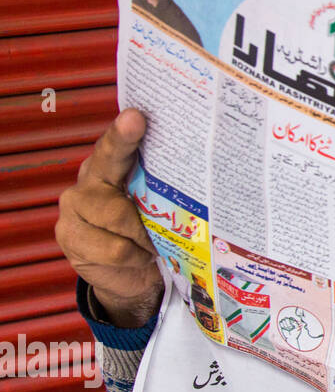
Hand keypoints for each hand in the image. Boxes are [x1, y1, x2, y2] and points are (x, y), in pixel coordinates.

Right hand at [54, 109, 163, 327]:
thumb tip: (206, 178)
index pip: (117, 144)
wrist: (130, 274)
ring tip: (153, 243)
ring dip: (144, 236)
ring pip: (118, 217)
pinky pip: (115, 249)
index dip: (125, 132)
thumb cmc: (153, 230)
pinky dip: (136, 256)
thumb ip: (167, 186)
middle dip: (141, 196)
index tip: (136, 117)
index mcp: (113, 163)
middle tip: (158, 208)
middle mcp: (90, 178)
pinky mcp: (70, 236)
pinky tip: (140, 256)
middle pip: (113, 177)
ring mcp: (75, 207)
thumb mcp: (163, 204)